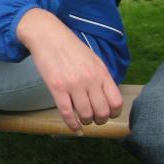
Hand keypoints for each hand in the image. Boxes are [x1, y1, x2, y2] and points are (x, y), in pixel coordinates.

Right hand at [17, 8, 122, 134]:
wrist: (47, 36)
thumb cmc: (69, 47)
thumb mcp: (92, 59)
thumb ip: (100, 77)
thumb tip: (106, 97)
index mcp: (101, 72)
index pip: (116, 102)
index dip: (114, 113)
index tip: (108, 114)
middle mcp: (89, 80)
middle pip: (102, 112)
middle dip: (99, 120)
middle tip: (94, 119)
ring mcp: (73, 84)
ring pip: (85, 115)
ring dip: (85, 122)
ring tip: (82, 120)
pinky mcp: (56, 88)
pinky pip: (67, 113)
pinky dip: (72, 124)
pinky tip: (73, 128)